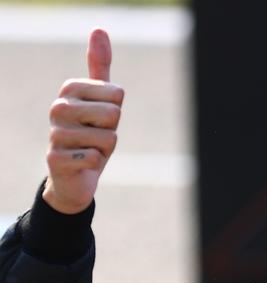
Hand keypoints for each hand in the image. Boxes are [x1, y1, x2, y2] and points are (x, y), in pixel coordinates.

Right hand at [43, 28, 124, 213]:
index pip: (117, 95)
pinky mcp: (55, 159)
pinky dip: (95, 163)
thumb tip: (99, 29)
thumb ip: (100, 67)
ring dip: (104, 150)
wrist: (74, 175)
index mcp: (70, 89)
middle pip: (114, 115)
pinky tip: (82, 163)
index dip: (116, 112)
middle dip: (112, 132)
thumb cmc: (91, 134)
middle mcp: (57, 107)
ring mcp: (54, 134)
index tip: (101, 120)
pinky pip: (95, 158)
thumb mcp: (100, 100)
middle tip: (96, 137)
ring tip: (89, 149)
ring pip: (108, 139)